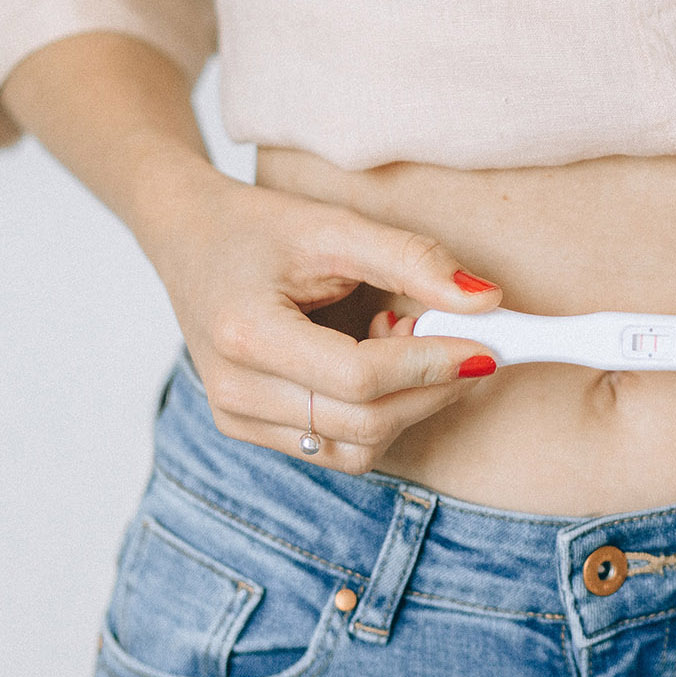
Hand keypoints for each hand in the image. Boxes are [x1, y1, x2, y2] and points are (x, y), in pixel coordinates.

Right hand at [141, 166, 504, 473]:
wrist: (188, 239)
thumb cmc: (259, 228)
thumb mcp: (335, 227)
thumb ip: (412, 260)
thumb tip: (487, 301)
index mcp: (246, 334)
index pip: (360, 378)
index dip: (432, 365)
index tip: (486, 346)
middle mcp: (233, 391)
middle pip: (364, 423)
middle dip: (431, 388)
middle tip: (460, 340)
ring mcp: (236, 419)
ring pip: (356, 449)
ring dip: (406, 405)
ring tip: (402, 341)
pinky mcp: (249, 430)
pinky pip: (337, 450)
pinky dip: (378, 416)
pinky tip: (378, 365)